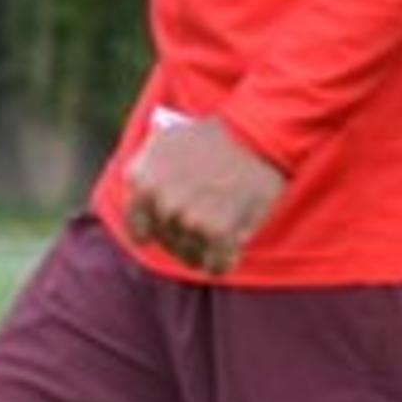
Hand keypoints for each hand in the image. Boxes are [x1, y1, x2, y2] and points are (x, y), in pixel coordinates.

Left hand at [121, 116, 284, 276]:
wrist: (263, 135)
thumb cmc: (219, 137)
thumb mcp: (170, 138)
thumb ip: (150, 169)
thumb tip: (143, 194)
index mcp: (141, 177)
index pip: (138, 228)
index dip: (158, 228)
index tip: (173, 224)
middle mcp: (161, 201)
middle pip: (167, 242)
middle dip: (184, 237)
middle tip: (206, 220)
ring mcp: (189, 219)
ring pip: (190, 256)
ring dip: (204, 249)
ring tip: (220, 228)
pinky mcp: (218, 233)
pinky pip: (215, 266)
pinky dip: (224, 262)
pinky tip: (233, 246)